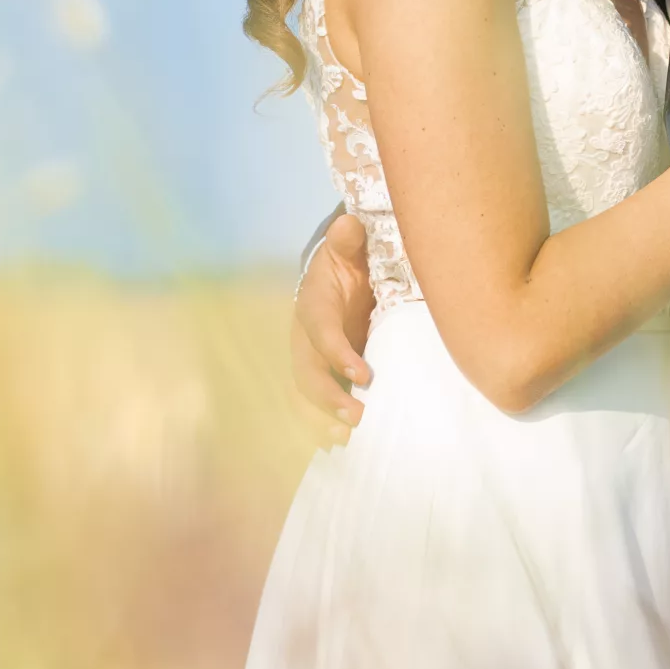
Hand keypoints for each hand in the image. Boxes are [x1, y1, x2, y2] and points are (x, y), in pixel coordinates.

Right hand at [291, 214, 374, 429]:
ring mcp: (312, 359)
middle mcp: (305, 338)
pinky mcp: (324, 373)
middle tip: (358, 418)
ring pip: (307, 394)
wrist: (343, 273)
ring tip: (348, 438)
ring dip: (323, 418)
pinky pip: (317, 403)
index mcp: (313, 306)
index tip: (364, 374)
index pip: (319, 332)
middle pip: (306, 373)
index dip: (336, 354)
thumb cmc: (349, 261)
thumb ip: (348, 238)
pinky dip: (325, 424)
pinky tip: (344, 445)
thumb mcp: (349, 245)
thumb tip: (349, 223)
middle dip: (328, 398)